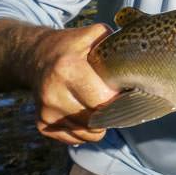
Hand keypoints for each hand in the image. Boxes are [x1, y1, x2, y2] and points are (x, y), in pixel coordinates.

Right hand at [28, 23, 118, 145]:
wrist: (37, 57)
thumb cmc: (73, 46)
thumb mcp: (93, 35)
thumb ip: (114, 42)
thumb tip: (138, 56)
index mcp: (67, 69)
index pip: (102, 100)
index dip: (118, 99)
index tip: (122, 91)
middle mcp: (53, 93)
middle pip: (96, 121)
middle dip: (111, 113)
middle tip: (115, 100)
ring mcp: (45, 112)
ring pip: (87, 134)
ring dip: (100, 124)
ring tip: (100, 105)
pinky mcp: (42, 125)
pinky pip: (75, 139)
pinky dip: (85, 131)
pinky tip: (86, 112)